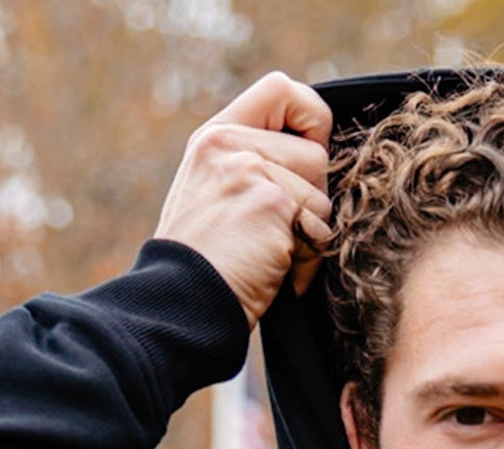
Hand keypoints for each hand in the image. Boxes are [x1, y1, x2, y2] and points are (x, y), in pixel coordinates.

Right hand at [154, 71, 333, 327]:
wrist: (181, 304)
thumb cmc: (203, 265)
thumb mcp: (214, 194)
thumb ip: (253, 164)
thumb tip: (316, 161)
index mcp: (215, 137)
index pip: (282, 90)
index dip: (310, 118)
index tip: (307, 154)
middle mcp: (230, 144)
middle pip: (317, 154)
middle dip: (309, 201)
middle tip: (274, 233)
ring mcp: (249, 170)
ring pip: (322, 195)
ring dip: (308, 235)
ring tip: (269, 256)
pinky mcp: (270, 203)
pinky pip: (320, 228)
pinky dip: (307, 259)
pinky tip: (275, 272)